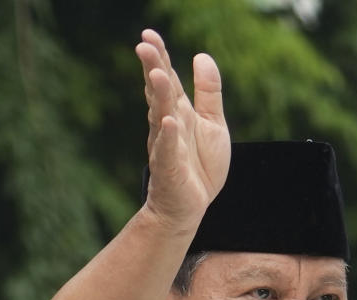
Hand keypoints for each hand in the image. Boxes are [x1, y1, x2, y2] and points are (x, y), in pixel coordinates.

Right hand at [135, 29, 230, 225]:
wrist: (191, 206)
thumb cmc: (200, 166)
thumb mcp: (213, 123)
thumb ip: (208, 91)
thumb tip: (201, 55)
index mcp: (179, 112)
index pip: (168, 79)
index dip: (160, 57)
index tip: (148, 35)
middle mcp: (168, 125)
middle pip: (160, 93)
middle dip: (153, 70)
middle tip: (144, 46)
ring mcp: (166, 146)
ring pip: (161, 117)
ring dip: (158, 96)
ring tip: (155, 74)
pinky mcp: (170, 169)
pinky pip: (168, 150)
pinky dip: (168, 137)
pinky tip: (168, 121)